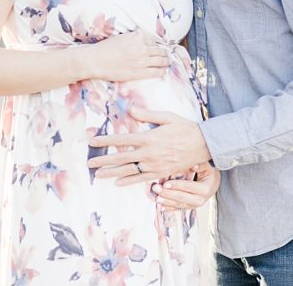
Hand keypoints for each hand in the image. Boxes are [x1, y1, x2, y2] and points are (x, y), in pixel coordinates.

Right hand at [84, 32, 169, 82]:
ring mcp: (141, 61)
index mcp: (138, 37)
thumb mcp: (122, 37)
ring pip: (160, 61)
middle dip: (164, 53)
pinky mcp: (139, 72)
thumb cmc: (106, 48)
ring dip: (165, 62)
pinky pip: (156, 72)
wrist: (96, 60)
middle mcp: (142, 48)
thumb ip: (134, 38)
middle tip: (166, 56)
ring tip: (166, 63)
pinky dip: (162, 71)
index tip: (157, 48)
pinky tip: (163, 71)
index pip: (153, 41)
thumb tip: (142, 40)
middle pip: (159, 51)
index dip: (156, 46)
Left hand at [87, 106, 211, 184]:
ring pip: (128, 170)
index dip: (105, 140)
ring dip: (112, 173)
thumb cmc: (185, 128)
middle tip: (89, 163)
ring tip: (98, 175)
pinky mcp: (161, 173)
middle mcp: (149, 153)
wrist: (203, 145)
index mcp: (148, 138)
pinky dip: (129, 181)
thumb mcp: (167, 117)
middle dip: (103, 160)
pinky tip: (117, 183)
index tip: (92, 141)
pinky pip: (141, 179)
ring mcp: (154, 165)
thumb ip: (147, 115)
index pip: (121, 140)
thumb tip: (130, 109)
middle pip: (121, 158)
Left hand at [153, 162, 219, 209]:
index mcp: (205, 189)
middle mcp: (200, 200)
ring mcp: (194, 205)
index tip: (165, 183)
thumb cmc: (208, 173)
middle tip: (156, 188)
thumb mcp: (208, 167)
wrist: (213, 184)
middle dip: (168, 194)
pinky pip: (178, 208)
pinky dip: (168, 208)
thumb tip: (193, 166)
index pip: (189, 187)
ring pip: (178, 205)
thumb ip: (201, 165)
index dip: (177, 185)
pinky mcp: (189, 207)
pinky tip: (159, 206)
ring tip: (155, 197)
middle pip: (182, 198)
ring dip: (166, 201)